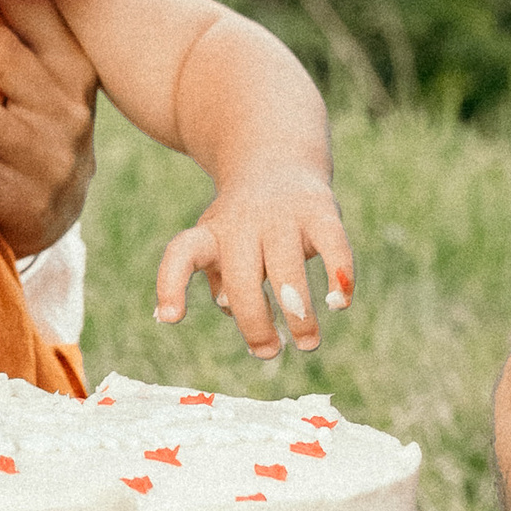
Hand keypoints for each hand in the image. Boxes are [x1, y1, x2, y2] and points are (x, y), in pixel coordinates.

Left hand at [155, 163, 352, 356]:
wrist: (275, 158)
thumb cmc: (243, 224)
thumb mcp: (219, 247)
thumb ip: (222, 282)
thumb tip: (230, 308)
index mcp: (211, 234)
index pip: (182, 255)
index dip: (171, 285)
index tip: (171, 318)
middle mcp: (243, 223)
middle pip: (241, 277)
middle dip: (255, 323)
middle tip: (268, 353)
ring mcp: (282, 216)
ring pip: (286, 268)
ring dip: (299, 313)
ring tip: (307, 344)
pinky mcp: (320, 212)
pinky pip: (333, 246)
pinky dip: (339, 276)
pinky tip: (340, 303)